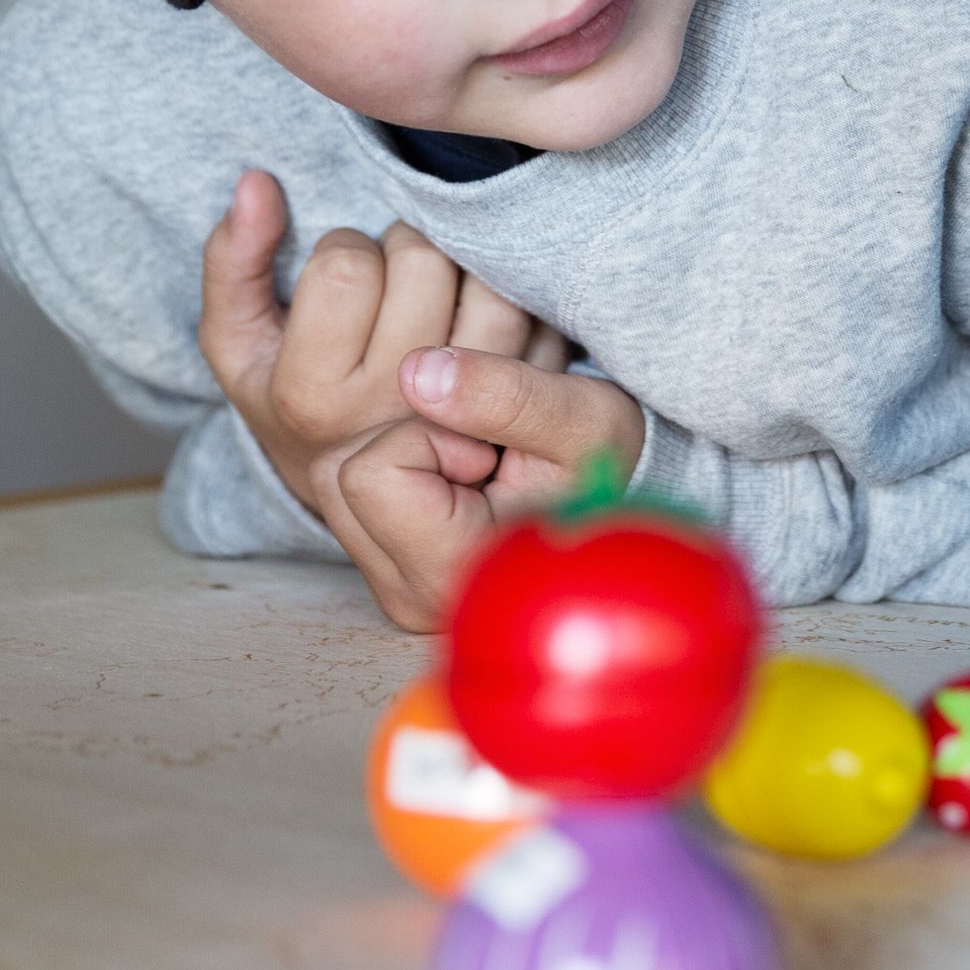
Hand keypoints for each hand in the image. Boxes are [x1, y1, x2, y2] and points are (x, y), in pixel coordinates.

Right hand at [199, 170, 556, 508]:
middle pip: (420, 262)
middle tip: (396, 282)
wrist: (369, 494)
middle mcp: (392, 411)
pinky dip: (513, 295)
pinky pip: (534, 311)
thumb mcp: (239, 345)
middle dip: (406, 249)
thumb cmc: (298, 399)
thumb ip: (233, 263)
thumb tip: (256, 182)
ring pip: (485, 280)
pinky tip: (481, 318)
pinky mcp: (522, 407)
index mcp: (312, 396)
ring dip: (464, 265)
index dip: (346, 249)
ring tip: (438, 295)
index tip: (346, 278)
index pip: (344, 264)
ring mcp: (468, 414)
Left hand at [324, 346, 648, 629]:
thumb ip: (504, 394)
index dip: (434, 437)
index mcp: (454, 574)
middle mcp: (410, 596)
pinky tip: (458, 476)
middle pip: (341, 474)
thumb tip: (414, 372)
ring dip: (401, 450)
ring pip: (338, 479)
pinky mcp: (389, 570)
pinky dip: (398, 468)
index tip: (493, 456)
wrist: (630, 518)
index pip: (374, 474)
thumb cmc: (615, 471)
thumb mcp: (584, 421)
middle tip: (486, 456)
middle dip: (411, 439)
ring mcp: (396, 588)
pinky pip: (353, 492)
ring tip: (477, 465)